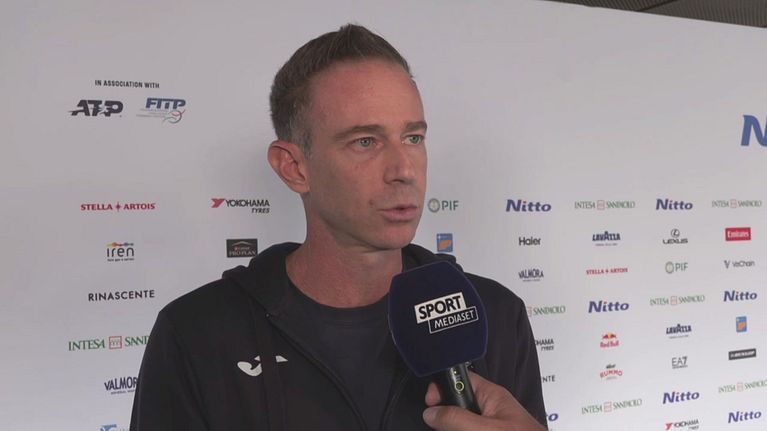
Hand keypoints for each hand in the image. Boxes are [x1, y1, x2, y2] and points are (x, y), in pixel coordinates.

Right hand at [423, 371, 546, 430]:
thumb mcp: (485, 428)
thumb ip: (457, 418)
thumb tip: (432, 412)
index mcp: (492, 397)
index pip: (461, 379)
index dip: (443, 387)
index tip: (431, 402)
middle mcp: (490, 410)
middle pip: (456, 405)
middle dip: (446, 417)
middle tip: (443, 427)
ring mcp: (489, 426)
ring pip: (460, 424)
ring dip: (453, 429)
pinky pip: (468, 430)